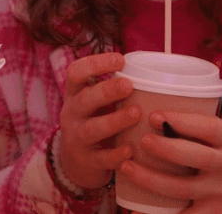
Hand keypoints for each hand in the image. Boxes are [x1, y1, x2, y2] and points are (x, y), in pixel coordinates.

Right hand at [57, 52, 139, 190]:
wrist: (75, 161)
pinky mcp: (87, 161)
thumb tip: (149, 70)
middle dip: (106, 90)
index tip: (120, 60)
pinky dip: (115, 155)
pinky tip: (130, 150)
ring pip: (92, 129)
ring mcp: (77, 138)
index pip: (76, 72)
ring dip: (114, 120)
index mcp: (74, 94)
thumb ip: (112, 89)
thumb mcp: (94, 103)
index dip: (95, 63)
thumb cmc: (94, 121)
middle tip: (129, 85)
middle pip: (84, 99)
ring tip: (136, 113)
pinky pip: (101, 158)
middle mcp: (72, 114)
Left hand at [118, 110, 221, 213]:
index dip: (180, 121)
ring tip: (127, 167)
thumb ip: (196, 125)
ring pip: (182, 188)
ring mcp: (220, 192)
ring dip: (151, 179)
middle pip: (195, 157)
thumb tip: (151, 110)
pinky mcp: (215, 213)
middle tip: (142, 141)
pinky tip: (137, 211)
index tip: (154, 116)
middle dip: (165, 149)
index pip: (208, 127)